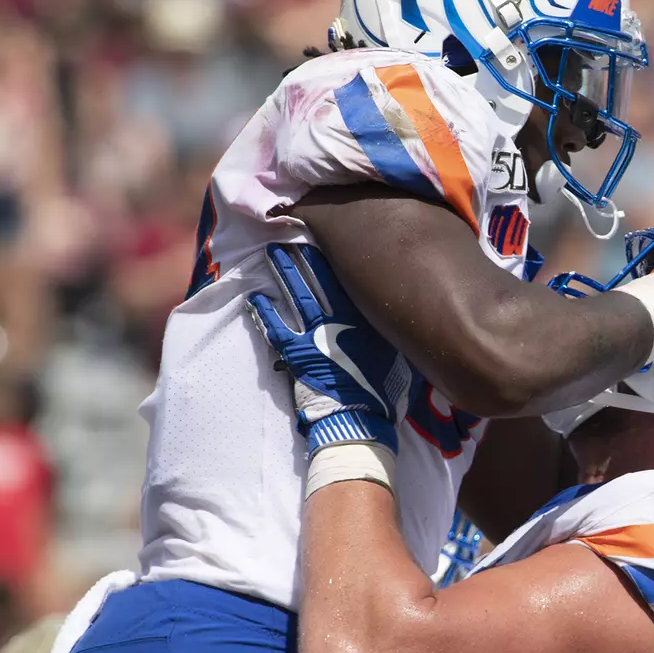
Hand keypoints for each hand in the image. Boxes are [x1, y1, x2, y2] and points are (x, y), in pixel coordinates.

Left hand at [247, 243, 403, 454]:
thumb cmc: (383, 392)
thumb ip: (391, 334)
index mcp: (365, 319)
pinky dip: (264, 312)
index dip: (333, 259)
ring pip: (297, 295)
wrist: (359, 418)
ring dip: (284, 272)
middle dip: (305, 256)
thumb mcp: (395, 357)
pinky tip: (256, 296)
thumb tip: (397, 318)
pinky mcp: (296, 352)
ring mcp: (316, 334)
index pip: (347, 280)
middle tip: (292, 233)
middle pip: (318, 280)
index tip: (326, 239)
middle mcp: (340, 319)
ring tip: (273, 252)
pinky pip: (275, 327)